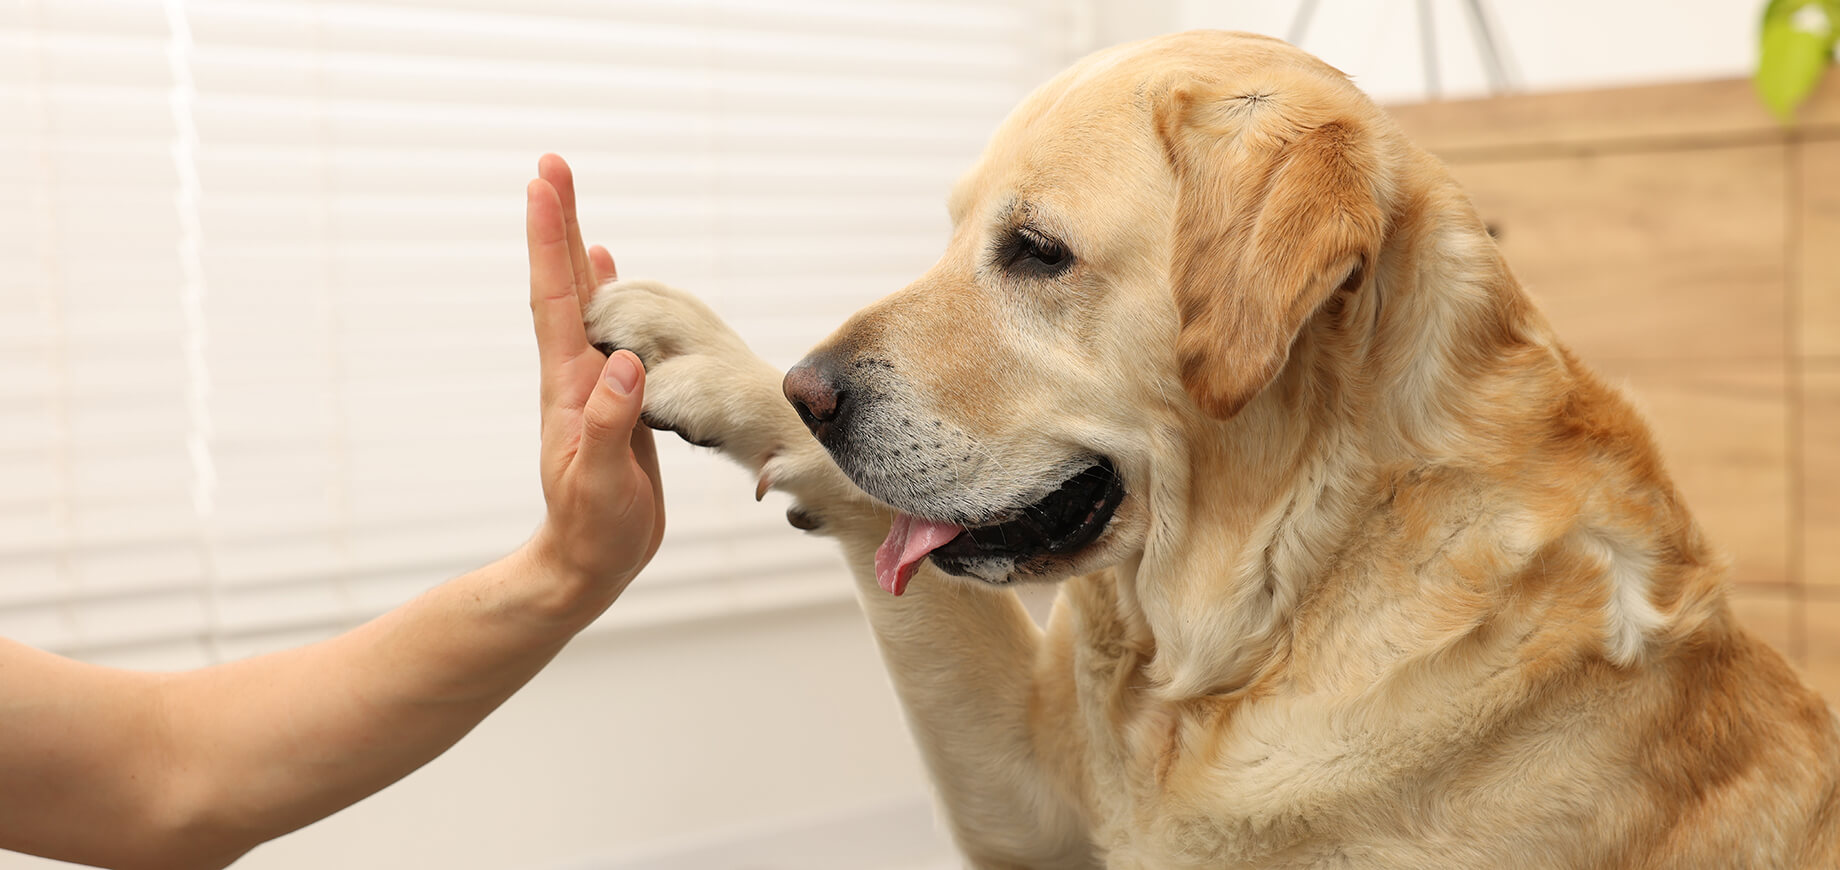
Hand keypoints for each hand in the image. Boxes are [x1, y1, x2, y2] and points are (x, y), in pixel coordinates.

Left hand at [522, 154, 664, 606]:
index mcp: (569, 386)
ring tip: (569, 201)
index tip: (544, 182)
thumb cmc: (593, 532)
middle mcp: (574, 374)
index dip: (551, 239)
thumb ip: (610, 426)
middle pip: (562, 285)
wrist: (587, 565)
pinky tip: (605, 273)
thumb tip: (623, 362)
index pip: (556, 298)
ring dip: (574, 249)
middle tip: (550, 165)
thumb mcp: (600, 484)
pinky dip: (603, 293)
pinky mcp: (612, 399)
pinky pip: (606, 330)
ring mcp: (591, 385)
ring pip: (581, 302)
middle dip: (556, 224)